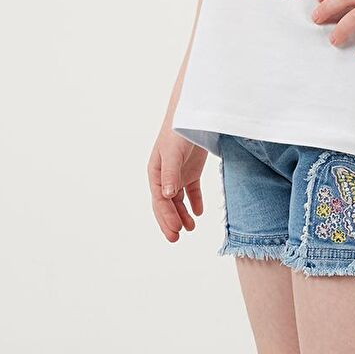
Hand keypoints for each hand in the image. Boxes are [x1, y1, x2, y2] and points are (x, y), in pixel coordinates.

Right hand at [149, 126, 206, 240]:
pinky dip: (195, 203)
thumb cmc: (178, 131)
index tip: (176, 230)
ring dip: (182, 215)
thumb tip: (166, 196)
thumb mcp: (173, 153)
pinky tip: (199, 213)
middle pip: (165, 204)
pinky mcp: (191, 171)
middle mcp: (164, 176)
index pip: (159, 200)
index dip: (166, 216)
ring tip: (190, 229)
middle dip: (169, 222)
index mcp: (155, 173)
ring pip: (178, 201)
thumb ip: (170, 174)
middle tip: (175, 239)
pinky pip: (191, 191)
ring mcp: (178, 174)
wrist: (193, 114)